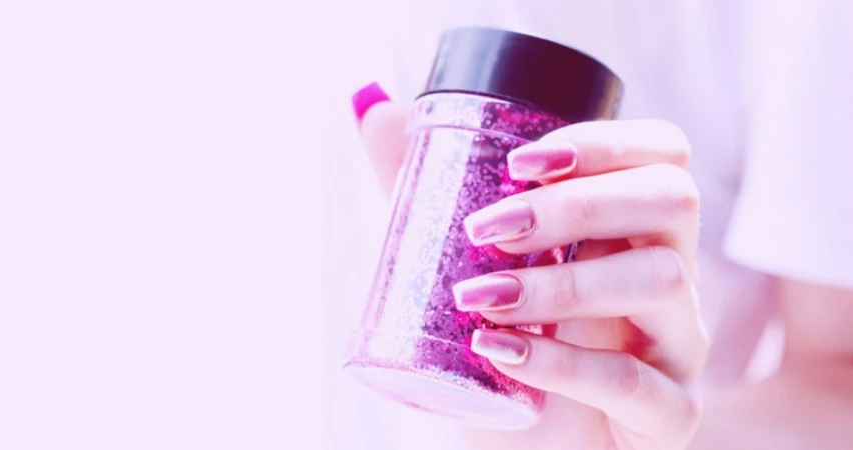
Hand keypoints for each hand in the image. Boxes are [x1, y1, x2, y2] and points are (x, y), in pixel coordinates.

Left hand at [354, 84, 707, 449]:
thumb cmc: (502, 352)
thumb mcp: (467, 264)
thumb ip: (428, 193)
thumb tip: (371, 110)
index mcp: (629, 233)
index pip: (660, 155)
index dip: (602, 142)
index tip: (518, 163)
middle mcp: (668, 278)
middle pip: (670, 201)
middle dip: (575, 204)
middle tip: (490, 232)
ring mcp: (676, 347)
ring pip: (662, 281)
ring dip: (560, 283)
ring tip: (482, 299)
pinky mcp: (668, 414)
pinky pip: (635, 382)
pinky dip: (562, 364)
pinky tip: (500, 352)